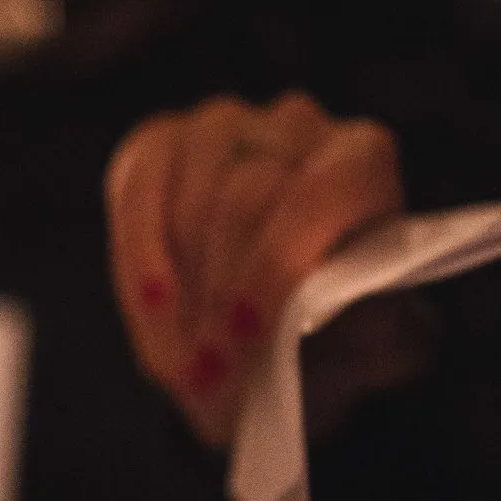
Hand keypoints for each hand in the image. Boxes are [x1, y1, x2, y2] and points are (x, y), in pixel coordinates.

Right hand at [107, 92, 404, 446]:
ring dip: (178, 293)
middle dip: (218, 297)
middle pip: (244, 200)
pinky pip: (136, 197)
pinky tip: (149, 313)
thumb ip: (345, 332)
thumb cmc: (335, 329)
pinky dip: (138, 262)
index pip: (317, 197)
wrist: (289, 321)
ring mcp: (220, 128)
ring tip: (182, 366)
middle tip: (207, 375)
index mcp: (362, 159)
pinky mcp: (158, 144)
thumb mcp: (363, 340)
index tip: (243, 339)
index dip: (275, 269)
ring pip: (188, 204)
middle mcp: (295, 126)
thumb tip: (292, 339)